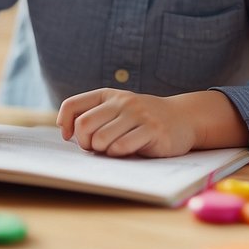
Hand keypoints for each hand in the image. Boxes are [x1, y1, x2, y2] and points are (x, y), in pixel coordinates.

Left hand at [57, 89, 196, 157]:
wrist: (183, 118)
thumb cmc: (143, 119)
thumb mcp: (118, 109)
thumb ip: (95, 116)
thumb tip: (68, 133)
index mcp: (108, 95)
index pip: (73, 105)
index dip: (65, 124)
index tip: (69, 136)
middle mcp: (122, 101)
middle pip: (84, 125)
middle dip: (84, 142)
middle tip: (94, 148)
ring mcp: (138, 115)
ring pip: (101, 138)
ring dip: (102, 150)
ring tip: (112, 149)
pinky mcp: (152, 130)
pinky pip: (122, 147)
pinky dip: (118, 154)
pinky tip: (127, 151)